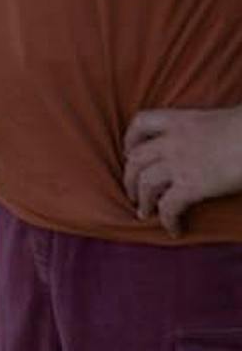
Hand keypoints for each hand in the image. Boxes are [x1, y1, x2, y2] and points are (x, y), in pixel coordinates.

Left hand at [123, 107, 241, 236]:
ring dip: (142, 200)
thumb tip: (214, 143)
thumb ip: (208, 131)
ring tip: (144, 213)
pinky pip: (168, 206)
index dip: (130, 139)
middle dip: (130, 177)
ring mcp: (178, 163)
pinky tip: (174, 230)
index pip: (141, 122)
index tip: (128, 152)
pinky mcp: (190, 185)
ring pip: (145, 183)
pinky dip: (168, 220)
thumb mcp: (221, 121)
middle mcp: (172, 140)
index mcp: (180, 120)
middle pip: (136, 159)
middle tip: (132, 192)